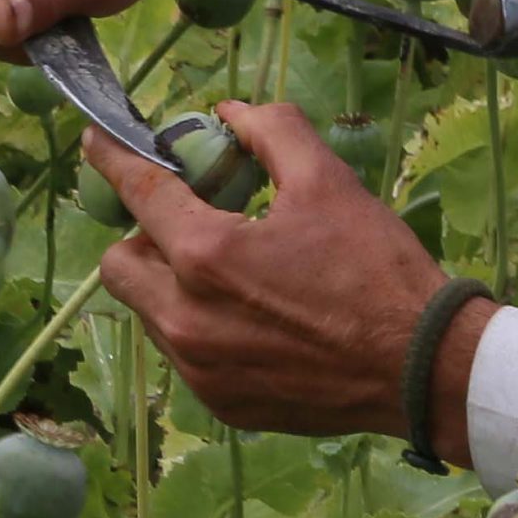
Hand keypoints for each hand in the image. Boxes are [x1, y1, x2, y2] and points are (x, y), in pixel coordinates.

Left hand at [87, 102, 493, 462]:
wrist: (421, 368)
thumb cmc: (376, 269)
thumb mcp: (328, 182)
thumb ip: (271, 132)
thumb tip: (230, 113)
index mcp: (205, 255)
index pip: (136, 193)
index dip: (112, 158)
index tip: (97, 141)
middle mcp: (186, 318)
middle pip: (120, 265)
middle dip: (143, 237)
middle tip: (193, 224)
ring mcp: (200, 369)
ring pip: (149, 314)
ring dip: (172, 285)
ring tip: (233, 274)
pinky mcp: (221, 404)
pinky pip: (184, 355)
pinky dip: (201, 328)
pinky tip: (254, 319)